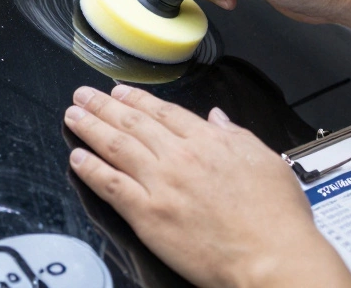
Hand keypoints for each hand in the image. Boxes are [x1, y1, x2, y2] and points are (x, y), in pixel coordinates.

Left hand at [64, 84, 350, 287]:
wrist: (272, 258)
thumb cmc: (276, 219)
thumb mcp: (267, 161)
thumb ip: (237, 135)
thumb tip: (219, 118)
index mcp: (210, 141)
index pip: (164, 112)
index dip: (138, 99)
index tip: (120, 92)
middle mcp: (181, 157)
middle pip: (134, 123)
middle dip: (104, 106)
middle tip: (85, 95)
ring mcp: (162, 184)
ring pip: (116, 146)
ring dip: (90, 127)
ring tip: (73, 115)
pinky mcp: (148, 214)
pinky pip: (110, 185)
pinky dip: (91, 169)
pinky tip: (78, 158)